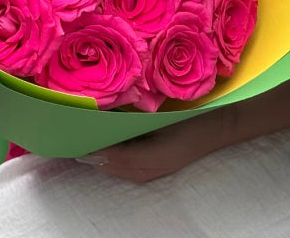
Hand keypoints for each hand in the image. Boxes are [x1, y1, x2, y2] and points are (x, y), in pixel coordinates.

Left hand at [76, 107, 232, 182]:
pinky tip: (109, 156)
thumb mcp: (160, 120)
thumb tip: (110, 123)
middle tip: (74, 150)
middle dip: (95, 160)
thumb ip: (136, 125)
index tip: (78, 144)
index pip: (115, 157)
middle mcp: (151, 167)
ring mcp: (156, 170)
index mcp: (151, 155)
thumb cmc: (189, 118)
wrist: (215, 127)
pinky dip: (117, 166)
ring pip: (122, 171)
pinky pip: (132, 171)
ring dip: (104, 164)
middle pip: (115, 167)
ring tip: (86, 153)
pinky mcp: (159, 168)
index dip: (96, 152)